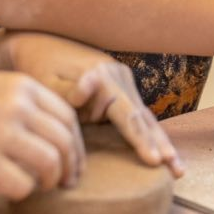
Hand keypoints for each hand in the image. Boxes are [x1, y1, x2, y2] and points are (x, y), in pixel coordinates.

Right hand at [0, 71, 83, 199]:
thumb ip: (22, 103)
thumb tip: (53, 132)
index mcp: (21, 86)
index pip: (67, 117)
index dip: (75, 143)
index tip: (73, 159)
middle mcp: (18, 108)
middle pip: (65, 142)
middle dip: (71, 166)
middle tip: (67, 181)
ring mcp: (3, 136)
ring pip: (51, 165)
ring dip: (51, 181)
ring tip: (42, 186)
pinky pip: (23, 185)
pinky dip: (24, 191)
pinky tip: (13, 188)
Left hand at [4, 31, 183, 176]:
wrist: (36, 43)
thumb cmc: (36, 70)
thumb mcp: (46, 84)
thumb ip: (68, 92)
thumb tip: (86, 90)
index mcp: (102, 77)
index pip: (127, 116)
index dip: (141, 140)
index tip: (153, 160)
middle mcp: (118, 75)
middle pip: (142, 117)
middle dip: (160, 145)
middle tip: (175, 169)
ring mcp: (121, 78)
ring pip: (145, 116)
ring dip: (161, 142)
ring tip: (178, 168)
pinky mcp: (119, 84)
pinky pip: (137, 112)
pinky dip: (150, 132)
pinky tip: (164, 150)